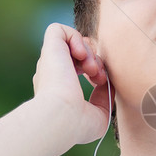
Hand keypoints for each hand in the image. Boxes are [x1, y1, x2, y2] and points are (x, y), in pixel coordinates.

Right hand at [32, 23, 113, 145]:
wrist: (62, 118)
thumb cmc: (79, 125)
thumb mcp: (99, 115)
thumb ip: (103, 99)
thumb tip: (106, 84)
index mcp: (59, 90)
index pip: (76, 69)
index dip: (94, 70)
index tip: (102, 82)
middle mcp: (52, 74)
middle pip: (76, 54)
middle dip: (95, 61)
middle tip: (100, 76)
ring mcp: (49, 61)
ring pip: (70, 42)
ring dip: (88, 51)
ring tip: (92, 68)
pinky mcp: (49, 48)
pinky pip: (59, 30)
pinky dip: (75, 37)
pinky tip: (81, 54)